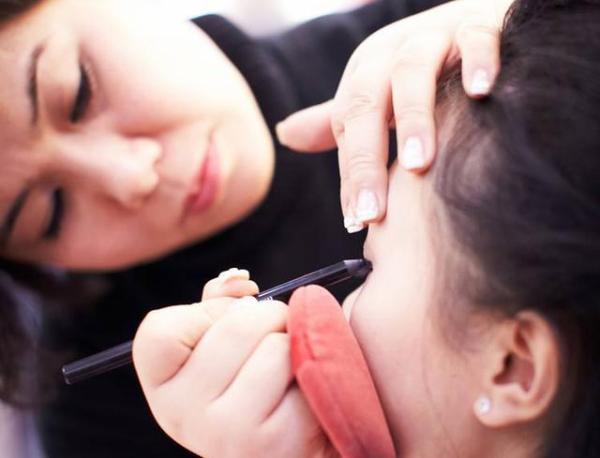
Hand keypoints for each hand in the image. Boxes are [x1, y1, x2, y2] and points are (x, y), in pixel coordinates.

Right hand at [133, 270, 332, 457]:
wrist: (290, 437)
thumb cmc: (250, 376)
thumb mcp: (222, 337)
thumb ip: (220, 298)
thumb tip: (240, 282)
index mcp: (163, 385)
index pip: (160, 331)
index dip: (206, 312)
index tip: (226, 322)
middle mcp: (180, 414)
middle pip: (237, 326)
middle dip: (269, 316)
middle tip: (272, 337)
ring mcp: (224, 433)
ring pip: (276, 348)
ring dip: (295, 343)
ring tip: (288, 367)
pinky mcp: (272, 443)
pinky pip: (305, 374)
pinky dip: (315, 371)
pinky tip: (303, 394)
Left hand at [276, 0, 512, 231]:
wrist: (471, 13)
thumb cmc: (419, 65)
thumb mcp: (375, 92)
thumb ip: (337, 120)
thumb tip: (285, 135)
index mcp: (364, 75)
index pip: (346, 129)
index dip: (350, 176)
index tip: (356, 222)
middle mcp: (390, 55)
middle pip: (366, 104)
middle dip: (365, 160)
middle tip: (373, 212)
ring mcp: (433, 36)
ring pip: (413, 72)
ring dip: (413, 118)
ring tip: (417, 166)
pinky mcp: (477, 23)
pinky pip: (476, 38)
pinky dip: (478, 62)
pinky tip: (481, 94)